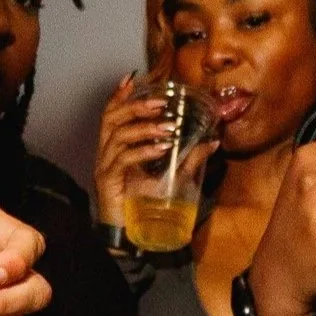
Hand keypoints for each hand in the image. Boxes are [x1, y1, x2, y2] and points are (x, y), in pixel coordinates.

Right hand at [91, 75, 175, 229]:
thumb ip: (188, 159)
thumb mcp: (170, 178)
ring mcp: (105, 168)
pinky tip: (161, 148)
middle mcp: (105, 155)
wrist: (130, 237)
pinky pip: (124, 159)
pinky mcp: (108, 182)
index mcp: (114, 149)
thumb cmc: (144, 207)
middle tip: (161, 103)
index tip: (132, 78)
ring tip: (168, 128)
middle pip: (111, 119)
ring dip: (145, 128)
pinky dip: (144, 150)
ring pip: (118, 136)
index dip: (119, 96)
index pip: (111, 115)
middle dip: (136, 106)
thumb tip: (211, 142)